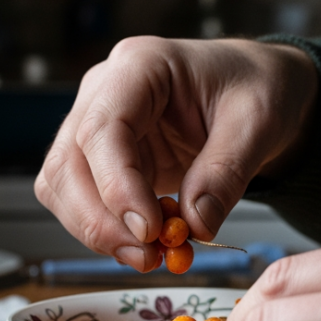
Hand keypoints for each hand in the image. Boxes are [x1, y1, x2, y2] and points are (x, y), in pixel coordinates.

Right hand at [34, 37, 317, 270]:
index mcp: (140, 65)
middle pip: (68, 162)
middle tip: (148, 256)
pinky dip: (108, 231)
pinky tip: (146, 245)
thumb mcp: (258, 122)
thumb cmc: (256, 87)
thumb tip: (196, 225)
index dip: (117, 186)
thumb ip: (227, 172)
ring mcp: (96, 125)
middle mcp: (104, 92)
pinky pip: (83, 202)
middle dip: (99, 220)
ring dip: (98, 231)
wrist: (256, 89)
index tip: (149, 229)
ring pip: (62, 187)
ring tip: (150, 255)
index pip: (102, 128)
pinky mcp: (103, 160)